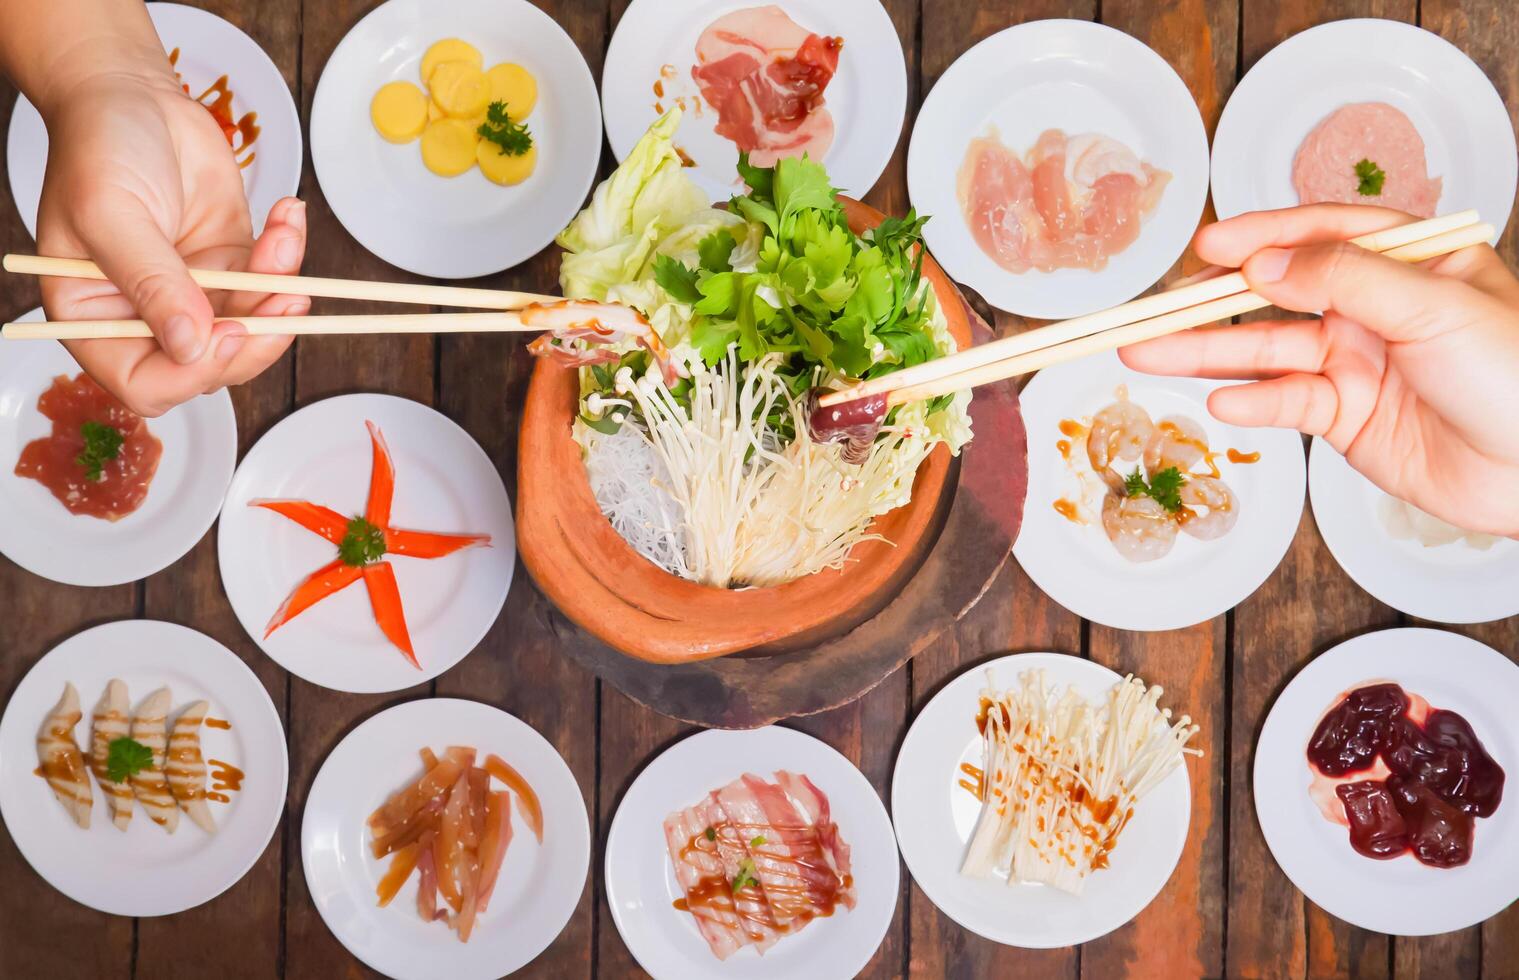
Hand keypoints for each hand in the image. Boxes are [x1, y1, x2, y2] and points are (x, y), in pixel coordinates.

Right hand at [35, 63, 308, 416]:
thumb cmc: (99, 146)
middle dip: (256, 336)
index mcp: (95, 318)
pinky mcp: (232, 268)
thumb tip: (190, 345)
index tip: (227, 333)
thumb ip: (149, 282)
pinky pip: (272, 283)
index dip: (191, 372)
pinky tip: (287, 216)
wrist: (133, 96)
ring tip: (283, 237)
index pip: (146, 382)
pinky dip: (289, 256)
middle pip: (211, 366)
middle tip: (284, 297)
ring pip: (252, 328)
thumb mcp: (111, 212)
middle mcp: (146, 318)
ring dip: (280, 291)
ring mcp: (195, 296)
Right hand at [1120, 204, 1518, 536]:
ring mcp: (1356, 365)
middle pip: (1276, 297)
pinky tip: (1221, 402)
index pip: (1321, 234)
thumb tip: (1266, 261)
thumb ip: (1344, 278)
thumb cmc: (1515, 374)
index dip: (1261, 237)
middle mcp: (1375, 310)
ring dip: (1207, 354)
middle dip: (1212, 302)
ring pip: (1266, 352)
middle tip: (1153, 309)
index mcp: (1408, 262)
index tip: (1208, 247)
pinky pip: (1286, 405)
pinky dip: (1252, 404)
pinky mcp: (1346, 420)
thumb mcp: (1432, 305)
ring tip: (1145, 354)